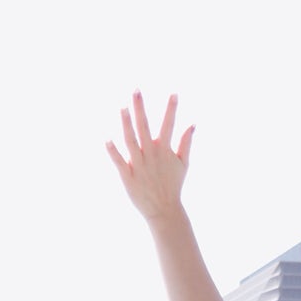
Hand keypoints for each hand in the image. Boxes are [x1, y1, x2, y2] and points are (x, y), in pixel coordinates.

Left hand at [106, 91, 193, 223]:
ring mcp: (139, 165)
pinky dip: (113, 152)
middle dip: (140, 108)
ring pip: (130, 141)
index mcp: (164, 150)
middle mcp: (151, 155)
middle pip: (144, 127)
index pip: (168, 125)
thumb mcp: (183, 164)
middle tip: (136, 90)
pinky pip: (119, 162)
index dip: (171, 109)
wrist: (164, 210)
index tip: (174, 93)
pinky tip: (107, 140)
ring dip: (126, 124)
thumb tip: (192, 124)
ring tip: (122, 107)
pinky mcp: (128, 177)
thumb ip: (186, 143)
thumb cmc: (173, 185)